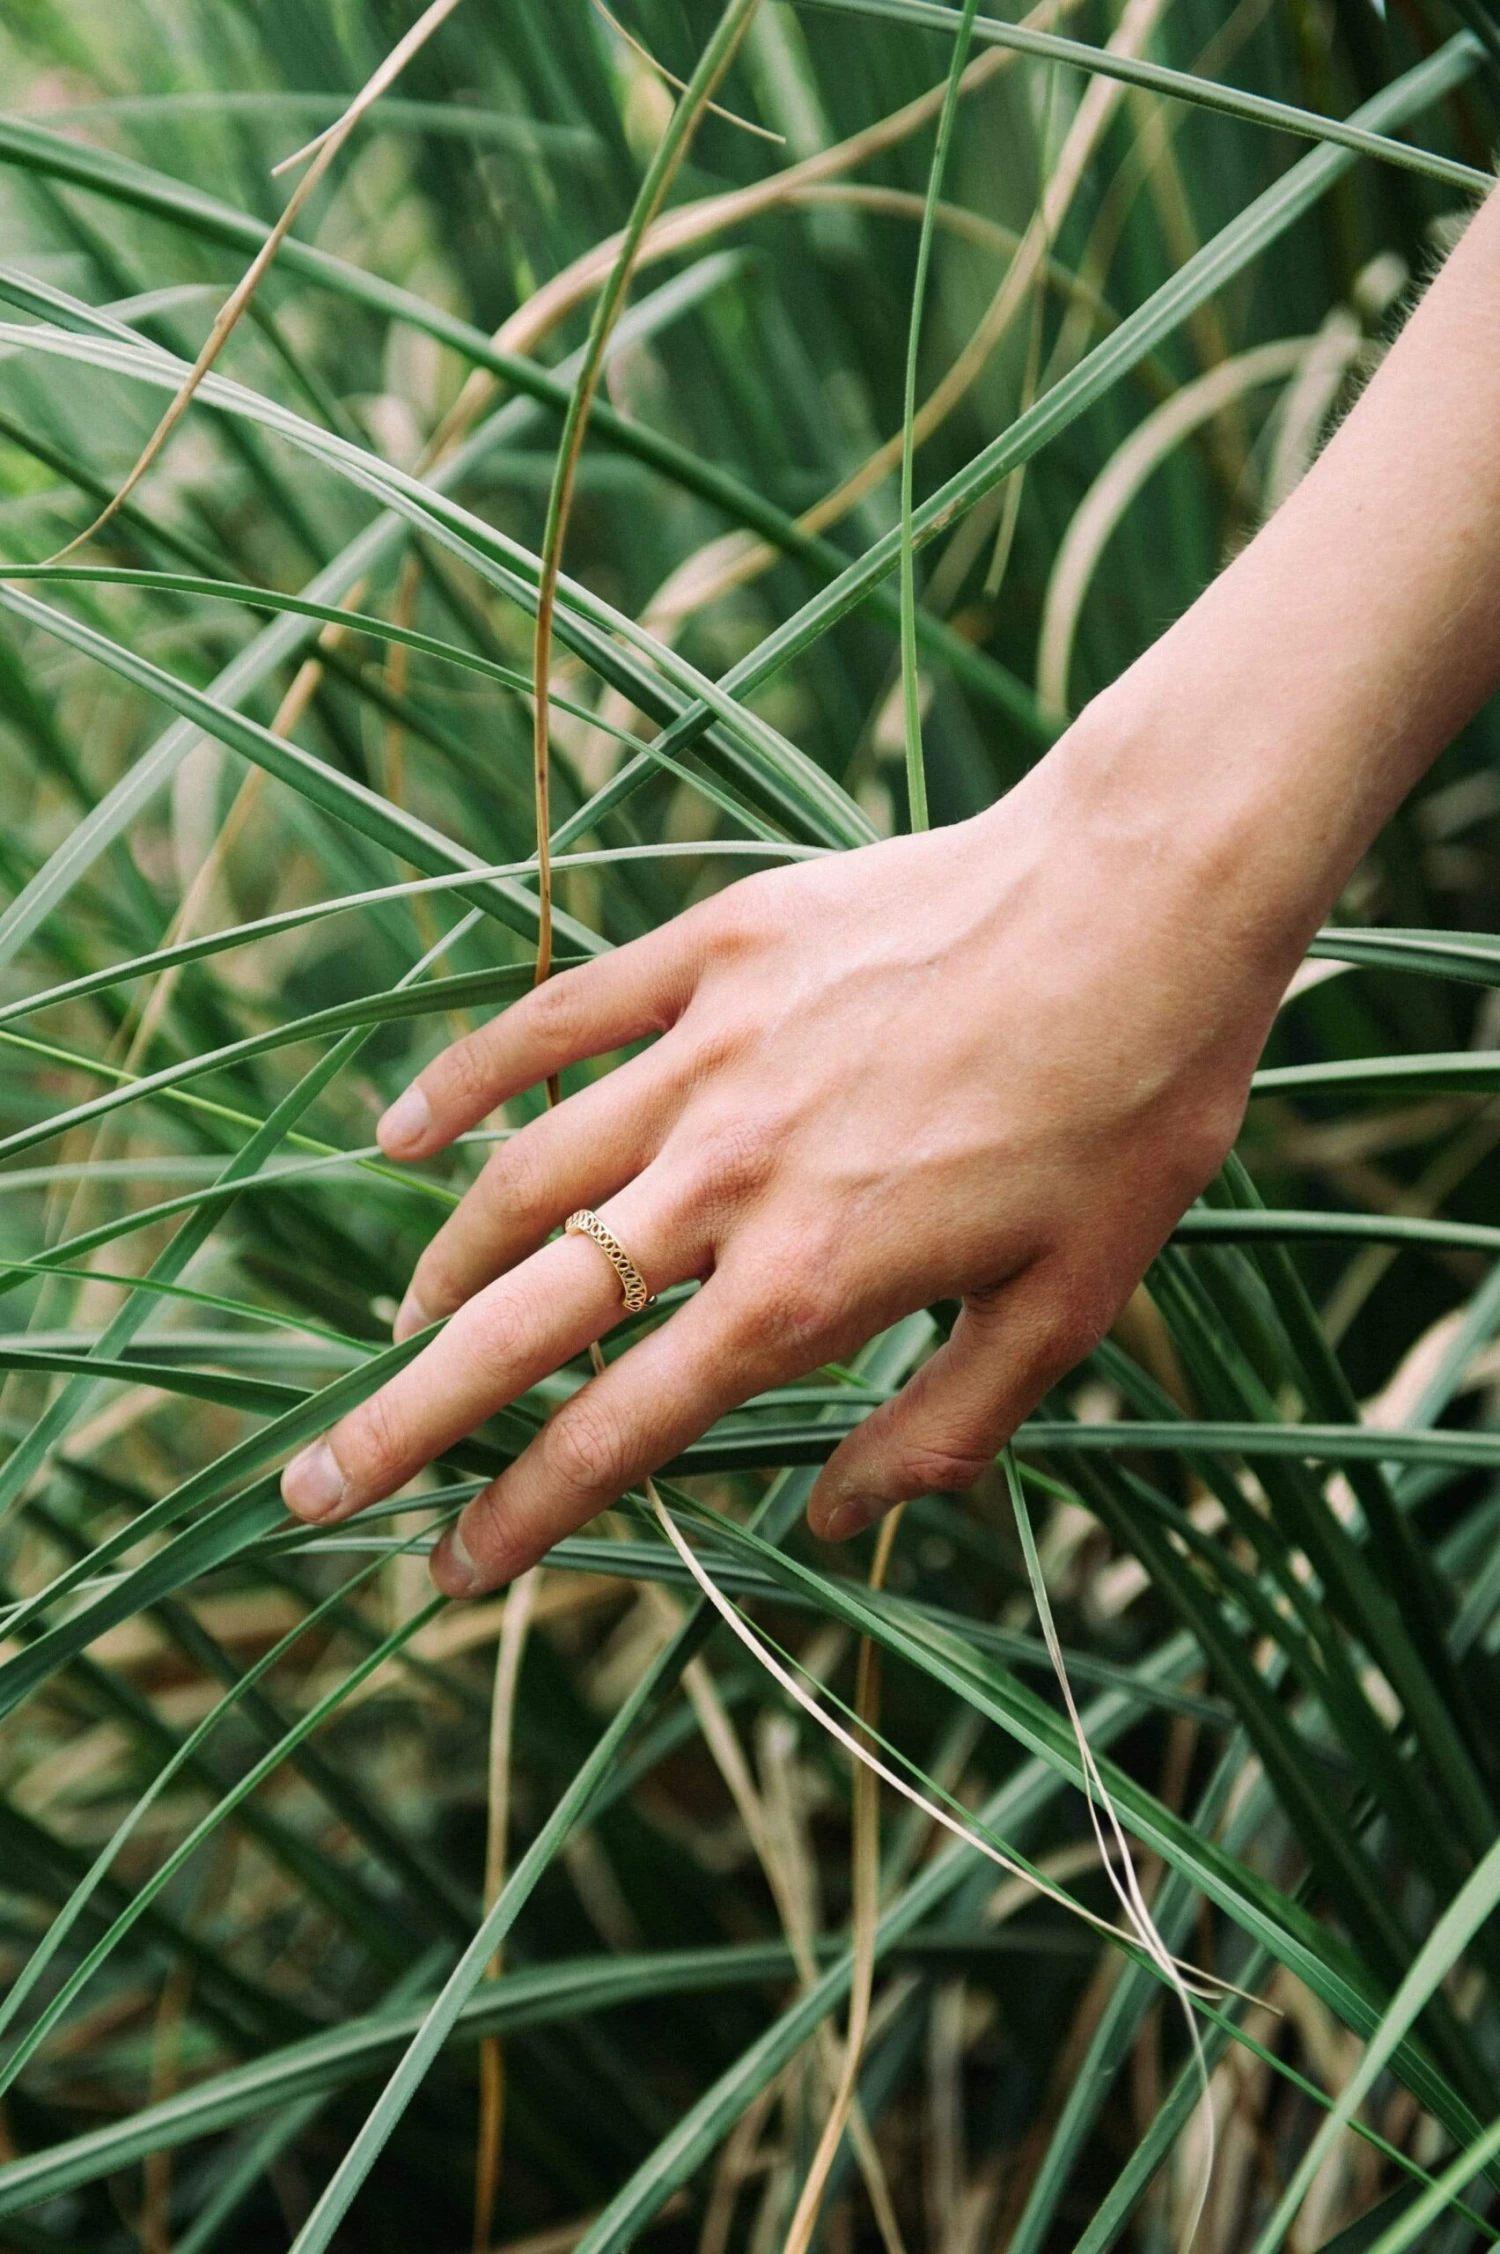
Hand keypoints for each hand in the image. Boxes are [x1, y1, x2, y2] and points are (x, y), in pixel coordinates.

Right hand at [279, 712, 1298, 1595]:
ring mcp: (707, 1057)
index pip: (623, 1433)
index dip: (527, 1518)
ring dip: (442, 1273)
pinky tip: (404, 1133)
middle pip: (523, 1323)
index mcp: (811, 1286)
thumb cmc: (1128, 1113)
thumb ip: (942, 1431)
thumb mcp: (1069, 1307)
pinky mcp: (711, 954)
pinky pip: (554, 1023)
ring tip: (396, 1333)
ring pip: (522, 1181)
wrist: (1146, 899)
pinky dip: (466, 1080)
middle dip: (408, 1422)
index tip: (455, 1576)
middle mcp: (730, 1182)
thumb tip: (834, 1522)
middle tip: (316, 1488)